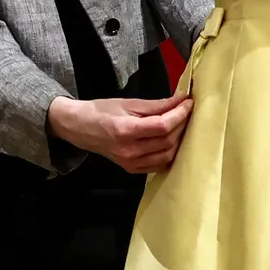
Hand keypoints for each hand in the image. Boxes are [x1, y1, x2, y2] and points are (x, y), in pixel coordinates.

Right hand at [51, 91, 192, 175]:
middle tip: (185, 111)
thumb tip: (180, 100)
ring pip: (167, 155)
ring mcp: (131, 163)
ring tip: (180, 125)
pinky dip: (169, 153)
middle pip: (167, 141)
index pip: (163, 126)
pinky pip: (159, 165)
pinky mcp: (132, 169)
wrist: (80, 128)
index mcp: (126, 131)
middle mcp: (129, 151)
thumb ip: (156, 105)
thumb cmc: (101, 111)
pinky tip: (170, 140)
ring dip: (178, 139)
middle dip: (181, 124)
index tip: (188, 103)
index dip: (180, 114)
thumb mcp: (128, 103)